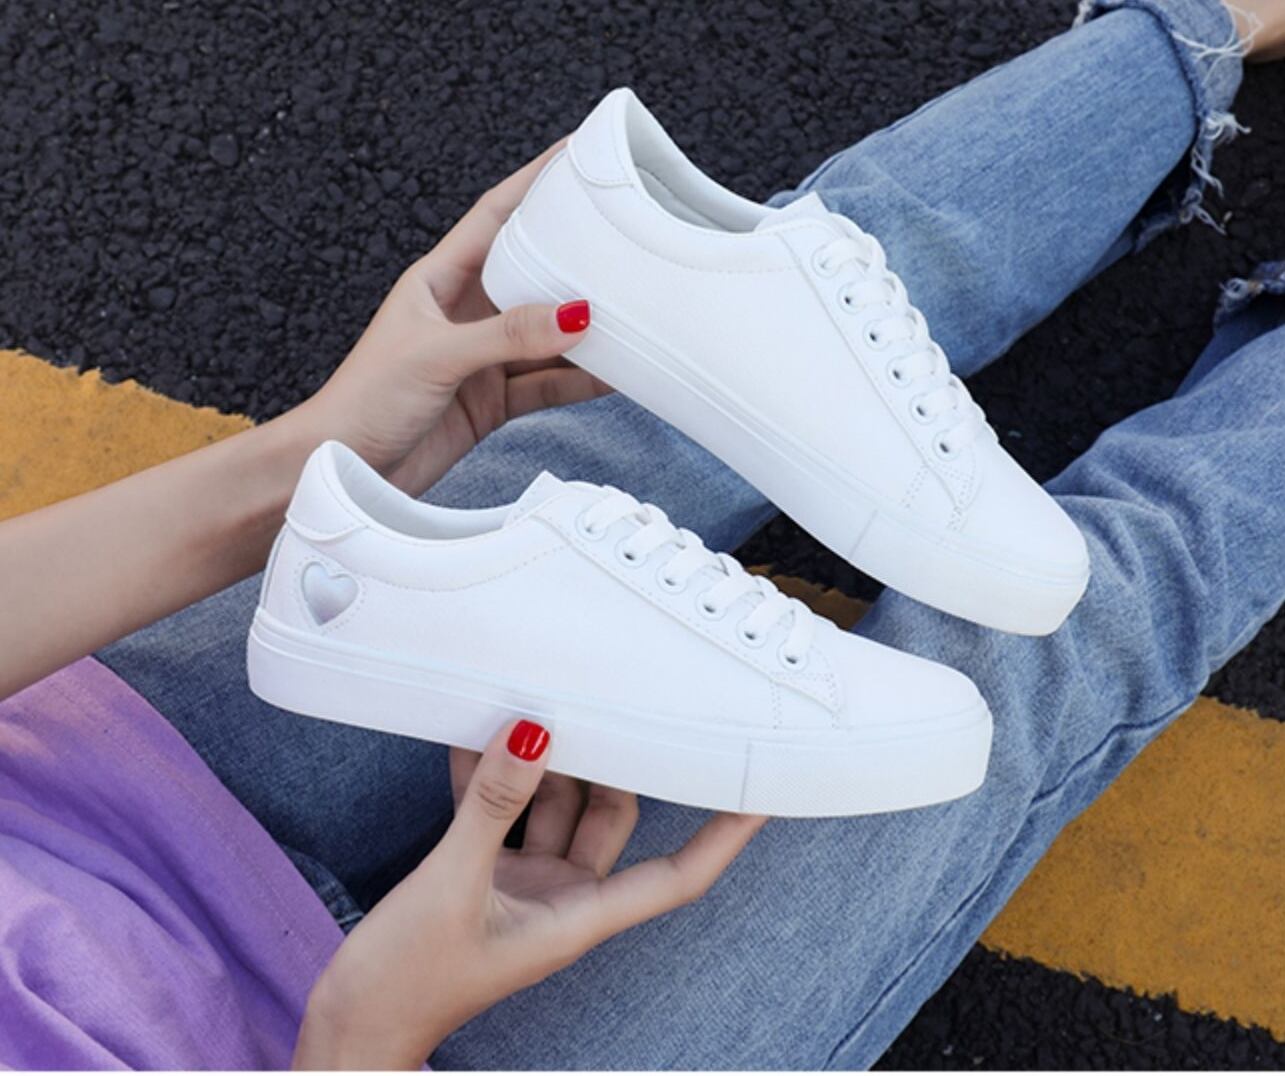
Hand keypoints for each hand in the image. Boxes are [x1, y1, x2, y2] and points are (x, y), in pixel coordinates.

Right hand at [293, 720, 765, 1068]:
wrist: (348, 1031)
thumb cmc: (407, 982)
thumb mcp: (453, 886)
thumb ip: (493, 807)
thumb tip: (534, 733)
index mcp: (578, 917)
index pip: (677, 874)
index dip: (724, 833)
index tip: (763, 786)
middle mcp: (562, 897)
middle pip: (612, 818)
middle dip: (611, 762)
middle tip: (610, 696)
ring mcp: (523, 884)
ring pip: (554, 806)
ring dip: (542, 763)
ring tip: (532, 698)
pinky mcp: (482, 874)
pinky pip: (500, 813)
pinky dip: (491, 778)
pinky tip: (473, 732)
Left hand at [296, 142, 609, 494]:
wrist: (343, 469)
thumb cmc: (364, 400)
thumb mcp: (436, 356)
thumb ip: (506, 335)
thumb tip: (574, 314)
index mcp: (439, 280)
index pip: (495, 217)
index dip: (535, 182)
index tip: (577, 155)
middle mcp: (465, 312)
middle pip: (533, 273)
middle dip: (577, 257)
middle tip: (625, 240)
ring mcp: (482, 357)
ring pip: (547, 333)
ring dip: (586, 329)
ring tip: (634, 316)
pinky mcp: (493, 400)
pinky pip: (548, 382)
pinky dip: (580, 380)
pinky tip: (614, 373)